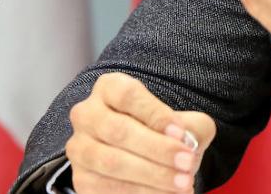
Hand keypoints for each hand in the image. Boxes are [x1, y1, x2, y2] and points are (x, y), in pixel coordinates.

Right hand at [65, 72, 215, 193]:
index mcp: (109, 87)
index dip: (156, 114)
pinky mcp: (81, 179)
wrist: (143, 157)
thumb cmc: (163, 132)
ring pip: (112, 162)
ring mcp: (79, 148)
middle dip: (158, 149)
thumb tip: (188, 143)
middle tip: (188, 163)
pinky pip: (107, 188)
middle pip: (118, 130)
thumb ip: (192, 127)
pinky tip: (165, 193)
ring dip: (151, 175)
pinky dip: (140, 192)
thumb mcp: (184, 121)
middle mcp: (87, 115)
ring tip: (183, 183)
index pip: (128, 95)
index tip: (182, 134)